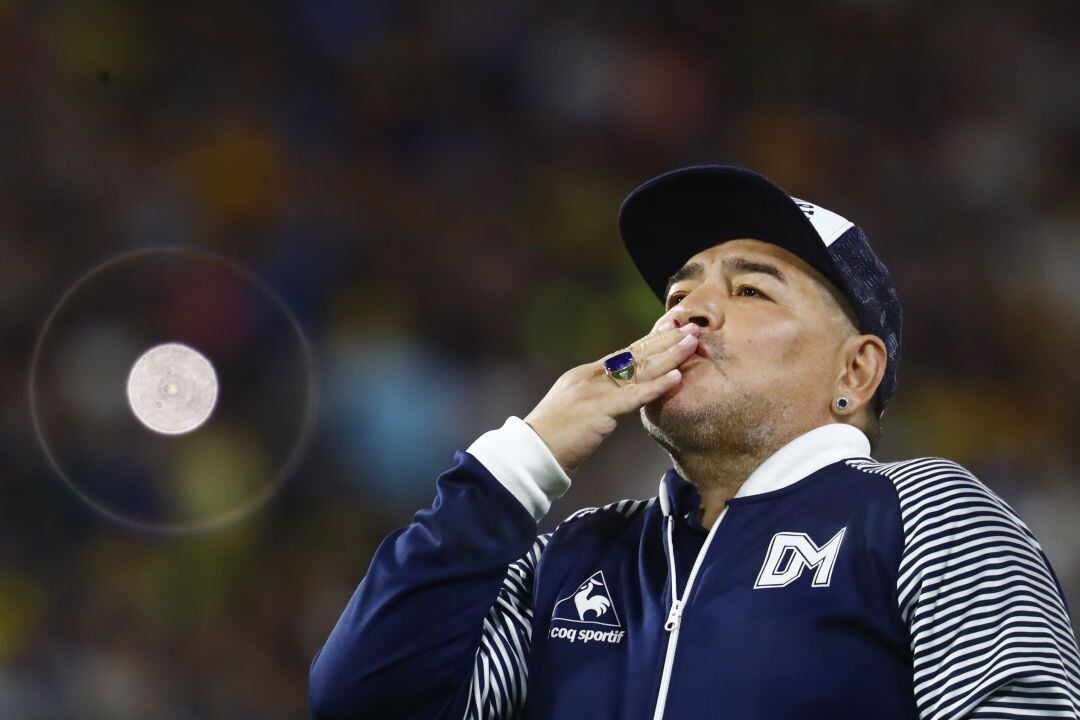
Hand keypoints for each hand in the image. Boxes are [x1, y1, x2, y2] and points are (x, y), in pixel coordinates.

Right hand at [524, 320, 699, 475]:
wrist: (531, 454)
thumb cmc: (554, 440)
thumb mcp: (577, 411)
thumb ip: (598, 400)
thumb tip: (620, 398)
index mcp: (584, 376)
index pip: (624, 354)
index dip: (651, 341)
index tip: (673, 329)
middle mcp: (590, 377)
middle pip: (635, 355)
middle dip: (666, 341)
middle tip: (692, 329)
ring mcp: (593, 391)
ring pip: (639, 370)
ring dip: (669, 356)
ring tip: (692, 344)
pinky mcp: (597, 410)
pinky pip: (633, 396)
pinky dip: (657, 387)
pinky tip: (677, 377)